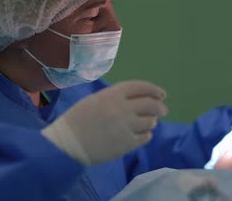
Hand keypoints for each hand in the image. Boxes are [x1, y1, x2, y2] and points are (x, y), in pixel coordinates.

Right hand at [41, 80, 167, 164]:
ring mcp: (126, 126)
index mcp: (112, 94)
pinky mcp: (126, 144)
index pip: (140, 87)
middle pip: (150, 104)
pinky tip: (142, 135)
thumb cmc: (76, 120)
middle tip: (163, 110)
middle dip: (159, 106)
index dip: (153, 89)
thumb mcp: (94, 100)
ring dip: (152, 121)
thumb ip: (114, 98)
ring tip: (149, 123)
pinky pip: (145, 137)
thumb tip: (135, 101)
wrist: (67, 144)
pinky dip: (146, 135)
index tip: (161, 94)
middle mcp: (122, 108)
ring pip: (150, 121)